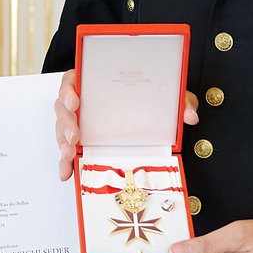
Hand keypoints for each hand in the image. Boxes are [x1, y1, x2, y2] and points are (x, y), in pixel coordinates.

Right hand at [53, 68, 197, 181]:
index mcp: (95, 83)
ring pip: (62, 130)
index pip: (73, 80)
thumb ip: (178, 100)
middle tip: (75, 135)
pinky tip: (66, 172)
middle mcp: (83, 102)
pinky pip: (67, 152)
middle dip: (66, 122)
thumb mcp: (164, 96)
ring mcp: (79, 123)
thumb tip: (190, 114)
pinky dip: (65, 163)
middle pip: (63, 108)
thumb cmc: (147, 99)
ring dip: (63, 143)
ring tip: (70, 154)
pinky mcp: (80, 143)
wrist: (145, 114)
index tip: (74, 99)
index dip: (68, 89)